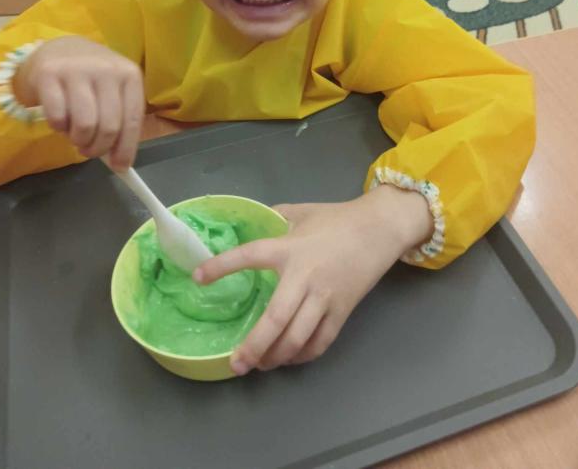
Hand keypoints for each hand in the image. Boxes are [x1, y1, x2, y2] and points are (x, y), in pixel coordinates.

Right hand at [13, 36, 144, 169]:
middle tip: (89, 149)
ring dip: (79, 140)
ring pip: (85, 125)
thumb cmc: (93, 77)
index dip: (126, 148)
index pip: (132, 120)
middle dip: (98, 148)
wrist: (60, 49)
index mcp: (129, 75)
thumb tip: (120, 163)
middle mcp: (107, 69)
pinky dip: (59, 128)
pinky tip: (61, 119)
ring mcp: (77, 70)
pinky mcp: (49, 74)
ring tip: (76, 135)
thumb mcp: (114, 91)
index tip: (120, 167)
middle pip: (109, 127)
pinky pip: (57, 118)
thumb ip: (120, 121)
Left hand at [194, 186, 432, 373]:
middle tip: (236, 363)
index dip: (223, 266)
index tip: (199, 277)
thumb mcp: (301, 212)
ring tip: (259, 364)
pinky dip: (302, 356)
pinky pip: (320, 342)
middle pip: (276, 318)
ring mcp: (326, 298)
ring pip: (298, 338)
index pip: (250, 256)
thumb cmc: (337, 219)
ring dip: (276, 356)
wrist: (378, 230)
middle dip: (254, 345)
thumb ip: (275, 219)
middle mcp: (306, 276)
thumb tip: (251, 225)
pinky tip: (288, 357)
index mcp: (291, 248)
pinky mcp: (342, 312)